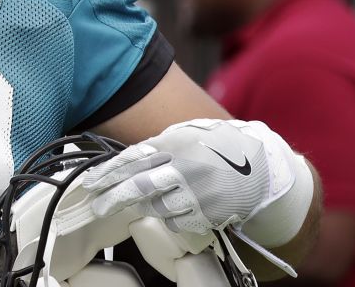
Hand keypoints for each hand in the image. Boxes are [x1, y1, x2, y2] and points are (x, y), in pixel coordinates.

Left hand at [82, 119, 298, 235]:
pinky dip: (170, 218)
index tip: (91, 182)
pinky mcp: (208, 212)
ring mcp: (197, 192)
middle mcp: (184, 167)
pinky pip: (176, 222)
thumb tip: (129, 159)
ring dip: (146, 207)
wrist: (263, 164)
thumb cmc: (221, 145)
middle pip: (139, 186)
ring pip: (157, 207)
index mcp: (176, 143)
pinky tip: (175, 209)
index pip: (132, 158)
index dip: (108, 172)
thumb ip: (161, 145)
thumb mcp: (189, 133)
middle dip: (112, 198)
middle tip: (97, 206)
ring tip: (146, 202)